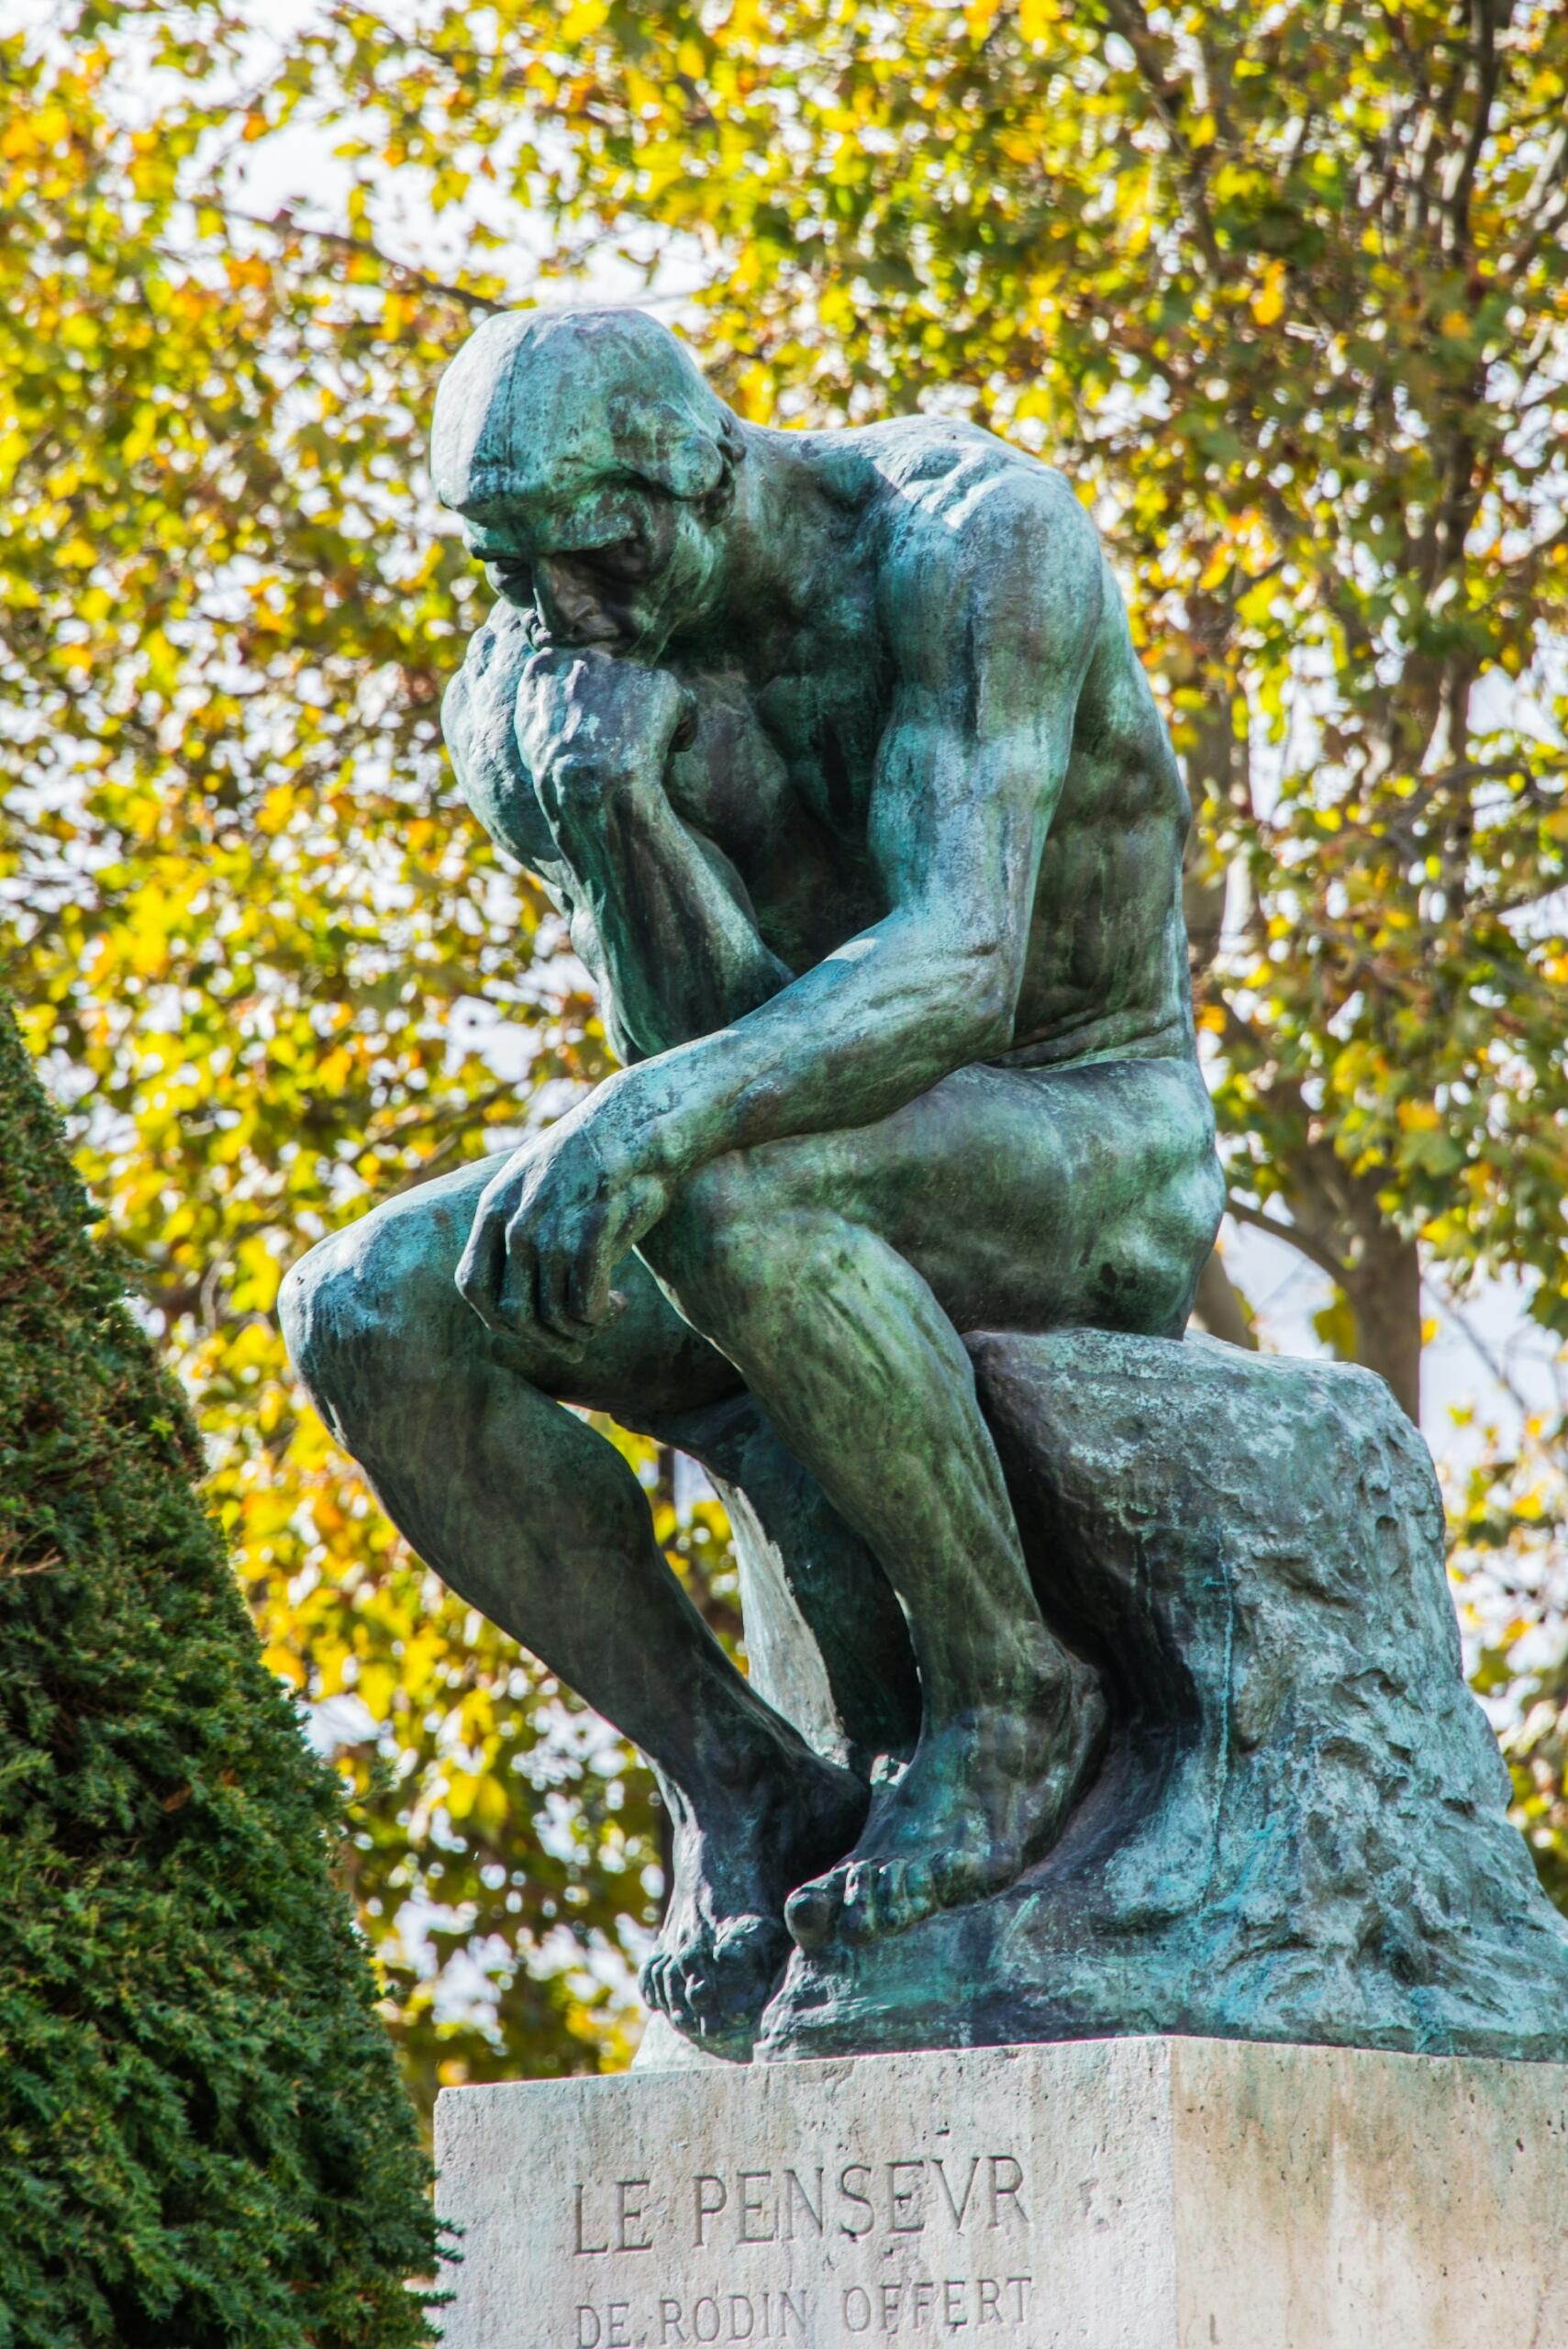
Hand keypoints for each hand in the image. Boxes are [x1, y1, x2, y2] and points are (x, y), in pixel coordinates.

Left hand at [455, 1101, 674, 1346]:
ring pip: (552, 1316)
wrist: (640, 1120)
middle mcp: (516, 1221)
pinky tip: (619, 1301)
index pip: (472, 1286)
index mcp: (496, 1207)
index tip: (533, 1326)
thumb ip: (519, 1226)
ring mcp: (552, 1227)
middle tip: (576, 1341)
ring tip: (605, 1316)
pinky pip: (585, 1306)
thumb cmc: (595, 1160)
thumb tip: (518, 1283)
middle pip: (511, 1312)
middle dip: (545, 1339)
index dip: (499, 1319)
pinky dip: (601, 1317)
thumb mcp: (538, 1183)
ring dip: (582, 1330)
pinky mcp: (592, 1232)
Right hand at [515, 646, 694, 825]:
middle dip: (621, 704)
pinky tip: (668, 755)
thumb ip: (539, 703)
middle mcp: (587, 658)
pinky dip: (681, 731)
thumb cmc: (557, 776)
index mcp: (549, 666)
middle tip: (621, 745)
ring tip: (641, 754)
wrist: (590, 790)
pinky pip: (683, 706)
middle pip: (612, 677)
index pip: (572, 671)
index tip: (594, 730)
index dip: (590, 703)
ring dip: (650, 719)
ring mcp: (624, 668)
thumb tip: (549, 692)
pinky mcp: (661, 683)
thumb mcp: (529, 735)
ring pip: (647, 691)